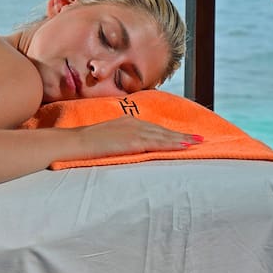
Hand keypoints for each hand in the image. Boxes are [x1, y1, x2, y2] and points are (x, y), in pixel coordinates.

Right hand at [76, 116, 199, 158]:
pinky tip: (183, 146)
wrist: (73, 143)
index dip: (170, 133)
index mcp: (127, 122)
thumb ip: (121, 142)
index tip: (184, 136)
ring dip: (181, 139)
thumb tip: (131, 150)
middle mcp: (133, 123)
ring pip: (162, 135)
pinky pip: (156, 142)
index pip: (154, 128)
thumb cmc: (85, 146)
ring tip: (197, 143)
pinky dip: (171, 143)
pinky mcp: (132, 140)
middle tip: (200, 138)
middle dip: (181, 135)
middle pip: (162, 130)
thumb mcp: (108, 141)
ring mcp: (133, 131)